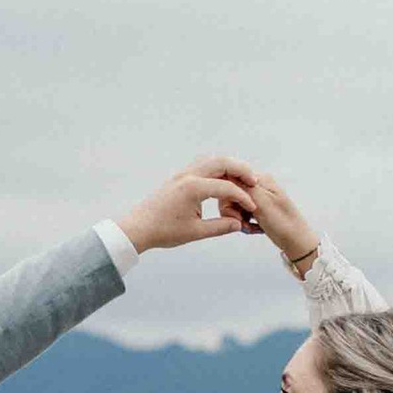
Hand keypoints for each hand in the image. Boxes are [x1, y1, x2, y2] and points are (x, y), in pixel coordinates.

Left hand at [117, 163, 261, 254]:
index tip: (252, 207)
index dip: (243, 197)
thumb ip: (220, 227)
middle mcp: (188, 176)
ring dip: (229, 166)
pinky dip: (217, 169)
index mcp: (193, 188)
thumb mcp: (195, 232)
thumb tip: (239, 224)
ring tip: (242, 179)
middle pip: (221, 162)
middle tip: (254, 180)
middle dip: (241, 169)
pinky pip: (203, 165)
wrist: (139, 227)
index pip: (226, 187)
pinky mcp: (180, 177)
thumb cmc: (163, 231)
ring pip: (212, 160)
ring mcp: (183, 174)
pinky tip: (224, 180)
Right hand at [232, 165, 321, 272]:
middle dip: (233, 211)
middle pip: (230, 194)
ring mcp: (258, 198)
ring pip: (235, 206)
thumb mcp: (262, 202)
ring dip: (239, 219)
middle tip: (241, 221)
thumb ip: (243, 187)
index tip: (235, 208)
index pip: (231, 178)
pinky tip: (254, 228)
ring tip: (249, 227)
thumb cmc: (285, 224)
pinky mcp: (258, 210)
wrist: (297, 242)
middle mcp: (259, 186)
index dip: (228, 194)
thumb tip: (225, 173)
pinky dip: (245, 223)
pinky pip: (241, 214)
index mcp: (261, 180)